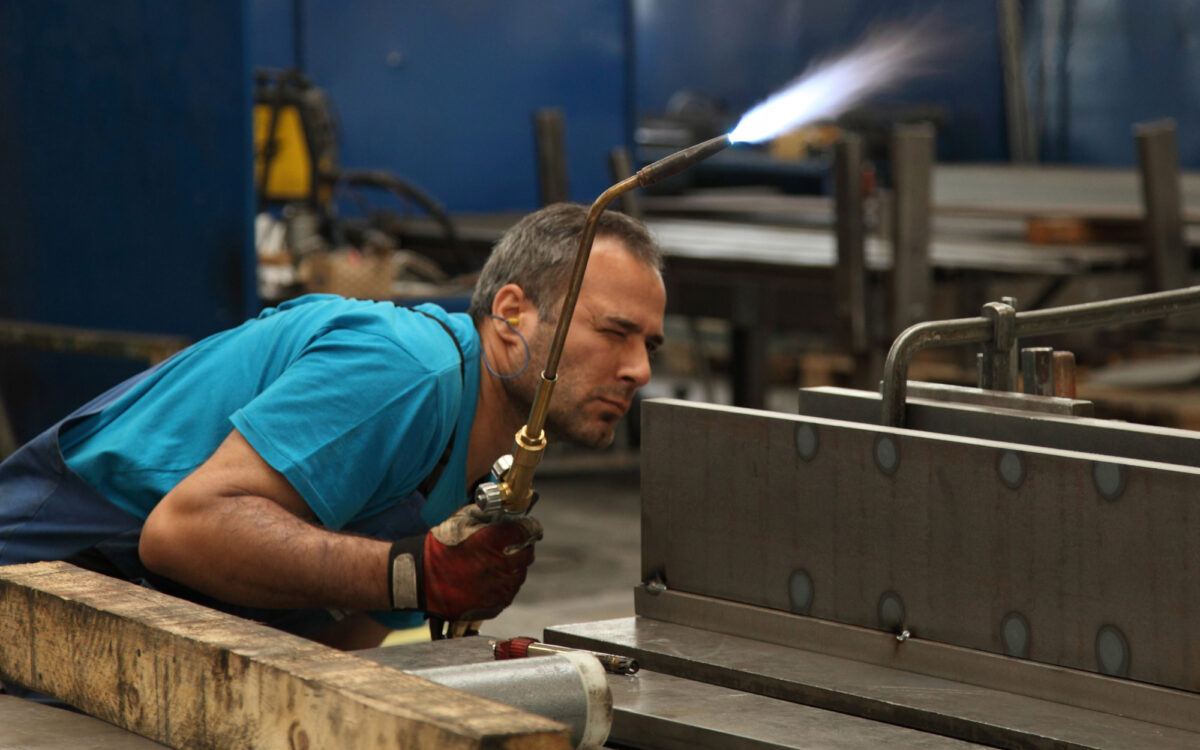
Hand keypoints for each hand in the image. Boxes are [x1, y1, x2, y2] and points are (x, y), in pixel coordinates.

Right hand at [421, 505, 542, 620]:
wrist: (421, 578)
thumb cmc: (439, 548)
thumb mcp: (461, 520)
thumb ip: (486, 514)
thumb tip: (506, 511)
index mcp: (492, 541)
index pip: (526, 531)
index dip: (528, 526)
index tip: (527, 526)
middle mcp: (498, 566)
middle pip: (527, 554)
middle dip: (523, 546)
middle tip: (514, 545)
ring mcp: (497, 588)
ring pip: (519, 575)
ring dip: (514, 567)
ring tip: (500, 563)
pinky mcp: (492, 605)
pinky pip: (508, 593)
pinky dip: (505, 585)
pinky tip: (492, 579)